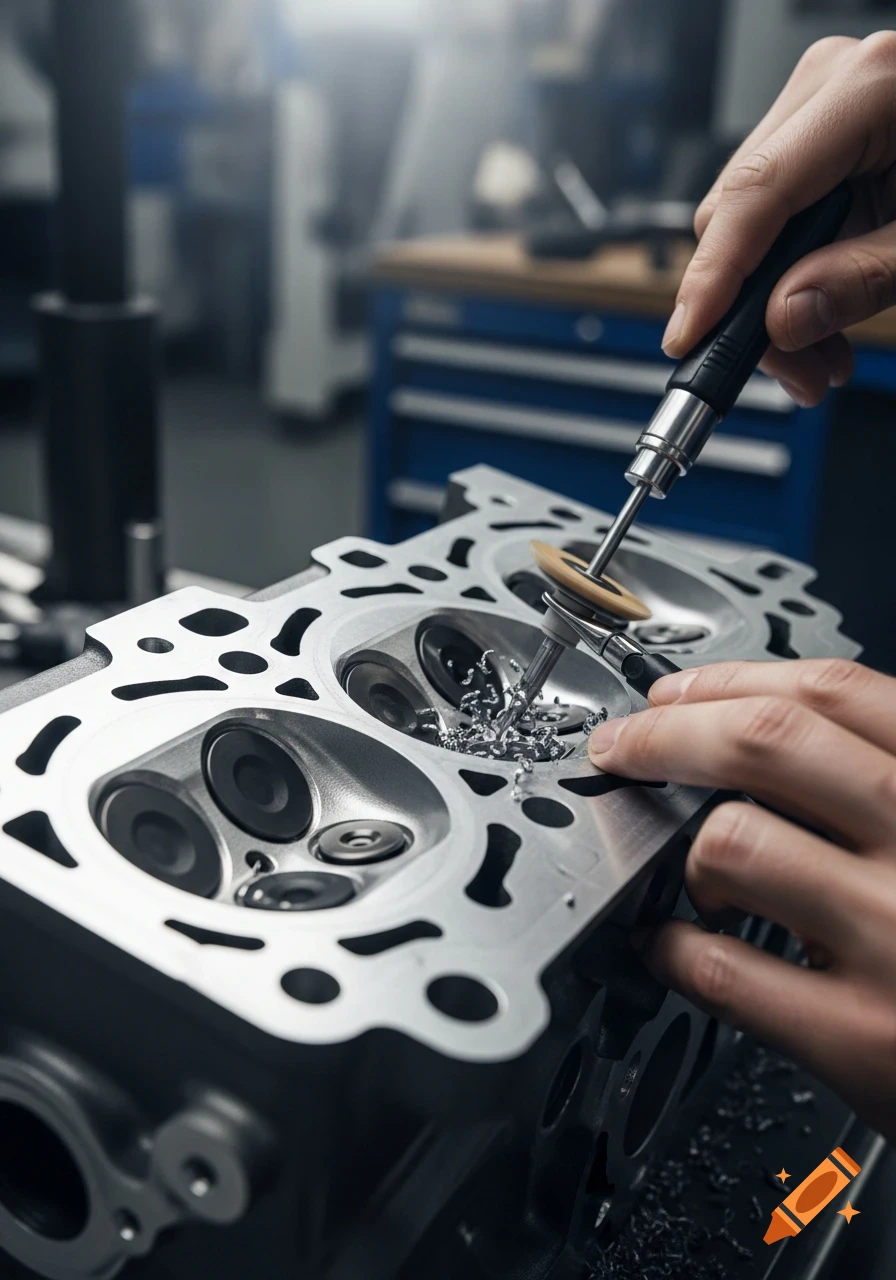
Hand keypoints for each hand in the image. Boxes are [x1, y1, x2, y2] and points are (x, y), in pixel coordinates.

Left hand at [588, 658, 895, 1141]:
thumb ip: (880, 785)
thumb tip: (752, 738)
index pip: (835, 692)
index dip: (730, 681)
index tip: (673, 692)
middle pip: (767, 744)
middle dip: (666, 733)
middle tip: (621, 746)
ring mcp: (894, 937)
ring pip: (732, 842)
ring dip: (682, 851)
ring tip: (687, 872)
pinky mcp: (859, 1034)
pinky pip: (719, 965)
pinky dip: (669, 947)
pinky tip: (669, 944)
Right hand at [665, 32, 895, 406]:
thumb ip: (861, 279)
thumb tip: (783, 320)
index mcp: (868, 88)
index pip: (757, 190)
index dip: (714, 274)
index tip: (690, 336)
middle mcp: (830, 84)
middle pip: (737, 211)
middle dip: (750, 305)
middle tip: (793, 372)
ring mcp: (817, 106)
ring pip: (744, 221)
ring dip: (769, 300)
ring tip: (818, 360)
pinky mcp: (817, 138)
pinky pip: (772, 213)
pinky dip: (787, 272)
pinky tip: (816, 312)